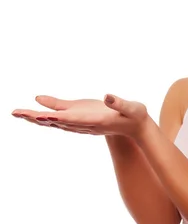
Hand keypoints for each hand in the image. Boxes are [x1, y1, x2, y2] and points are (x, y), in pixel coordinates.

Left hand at [11, 94, 148, 137]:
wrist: (135, 128)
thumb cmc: (135, 116)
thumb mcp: (131, 108)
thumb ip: (118, 102)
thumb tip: (107, 95)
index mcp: (95, 120)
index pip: (73, 119)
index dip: (56, 117)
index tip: (40, 116)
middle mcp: (84, 125)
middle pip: (56, 122)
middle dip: (36, 117)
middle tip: (16, 112)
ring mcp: (81, 124)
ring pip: (54, 121)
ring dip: (35, 118)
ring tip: (17, 113)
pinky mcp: (80, 120)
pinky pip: (59, 118)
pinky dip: (44, 116)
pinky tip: (34, 113)